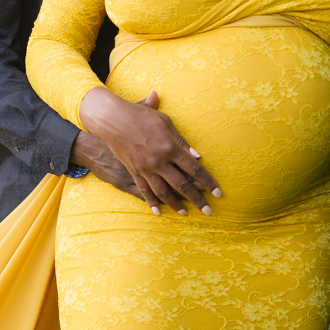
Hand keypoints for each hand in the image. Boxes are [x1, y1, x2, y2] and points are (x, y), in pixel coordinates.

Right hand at [79, 87, 221, 216]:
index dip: (207, 181)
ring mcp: (145, 168)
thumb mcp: (165, 122)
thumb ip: (181, 141)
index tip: (218, 192)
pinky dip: (152, 202)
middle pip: (182, 184)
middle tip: (208, 211)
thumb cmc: (140, 115)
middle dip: (197, 199)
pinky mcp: (133, 171)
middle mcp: (158, 161)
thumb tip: (196, 156)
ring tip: (186, 213)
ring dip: (176, 204)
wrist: (112, 119)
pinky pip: (144, 190)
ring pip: (163, 192)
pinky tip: (158, 211)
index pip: (194, 168)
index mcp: (169, 147)